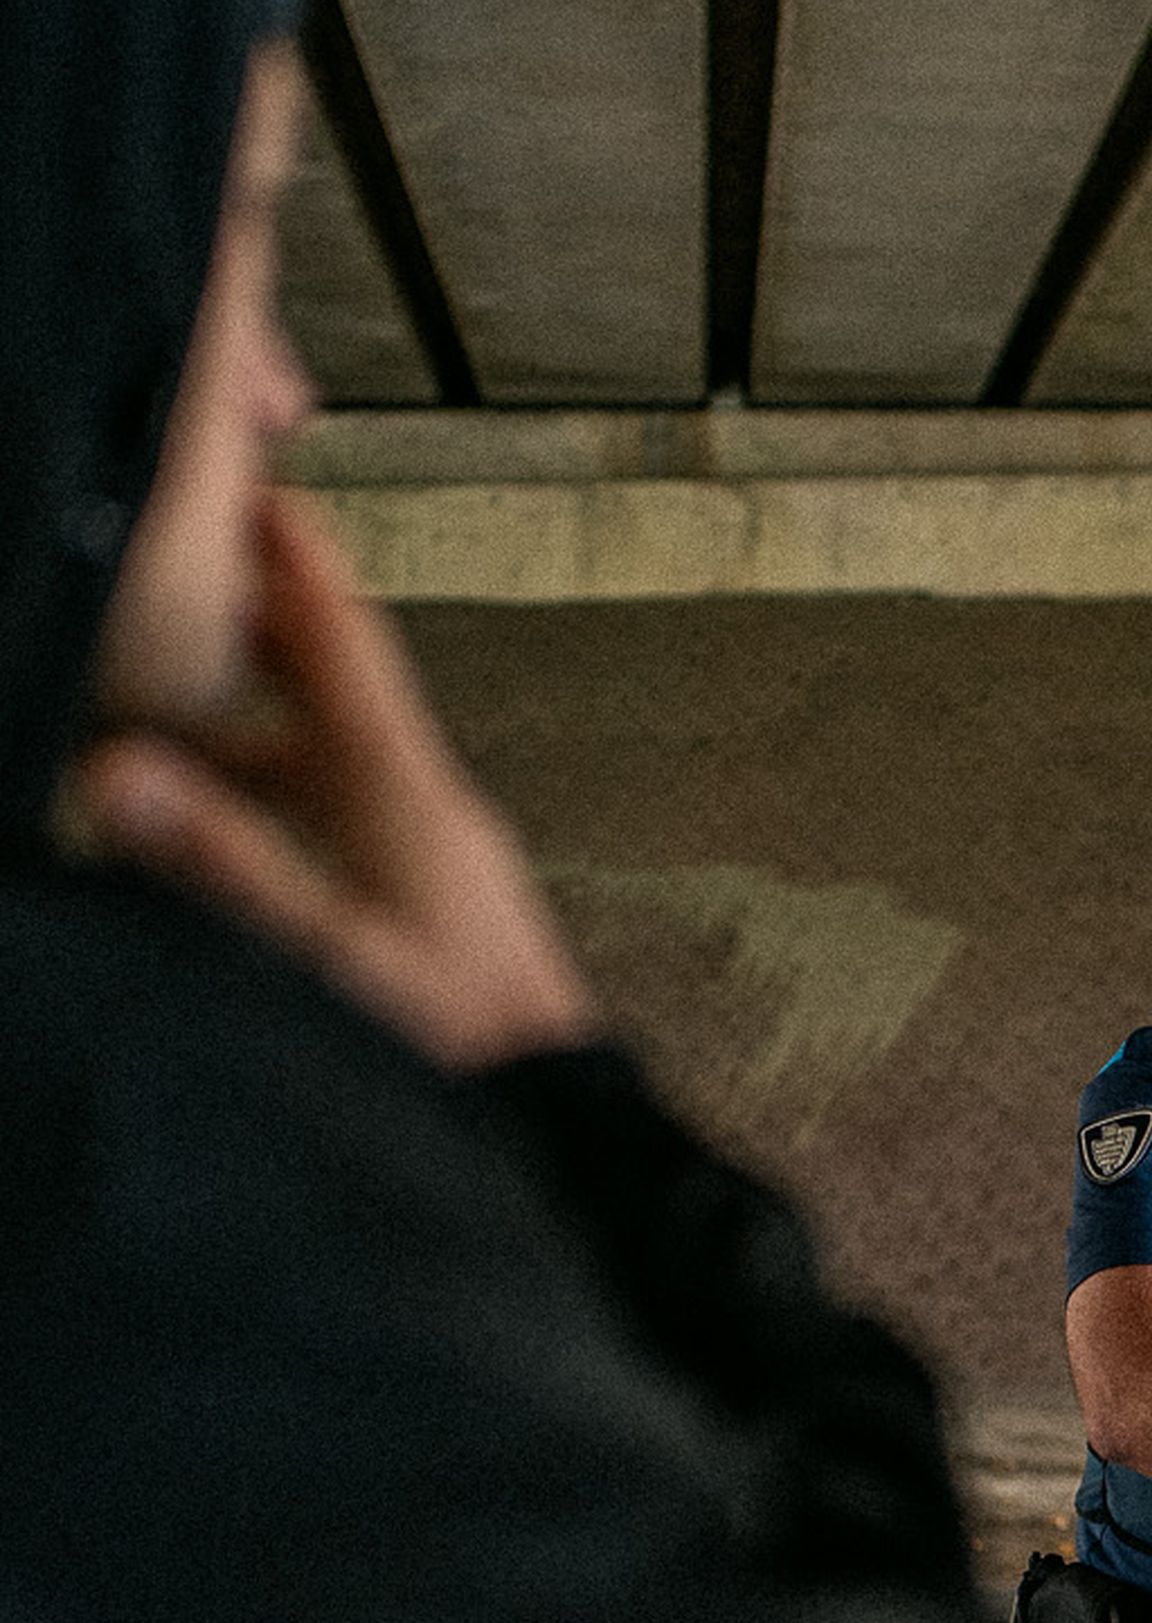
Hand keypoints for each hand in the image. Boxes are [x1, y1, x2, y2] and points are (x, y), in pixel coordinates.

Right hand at [59, 490, 598, 1071]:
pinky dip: (291, 801)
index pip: (341, 648)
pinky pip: (351, 821)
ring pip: (337, 762)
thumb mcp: (329, 949)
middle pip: (333, 695)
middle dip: (261, 643)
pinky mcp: (439, 910)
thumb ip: (223, 863)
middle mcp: (429, 812)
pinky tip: (259, 833)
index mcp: (408, 797)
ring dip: (264, 731)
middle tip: (196, 598)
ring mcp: (439, 861)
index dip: (297, 569)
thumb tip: (120, 776)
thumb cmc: (467, 1046)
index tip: (262, 496)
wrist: (559, 1126)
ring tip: (186, 723)